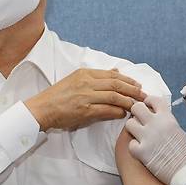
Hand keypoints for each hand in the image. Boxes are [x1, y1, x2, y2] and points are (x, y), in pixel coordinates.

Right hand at [24, 68, 146, 130]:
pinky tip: (123, 113)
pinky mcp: (85, 110)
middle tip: (144, 95)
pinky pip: (107, 110)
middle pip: (117, 84)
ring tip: (137, 105)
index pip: (113, 75)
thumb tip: (116, 71)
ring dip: (129, 101)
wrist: (42, 109)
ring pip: (115, 96)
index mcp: (85, 73)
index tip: (138, 85)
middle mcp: (87, 82)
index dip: (128, 80)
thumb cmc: (58, 96)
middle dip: (133, 90)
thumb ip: (96, 76)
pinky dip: (118, 111)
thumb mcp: (76, 79)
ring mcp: (86, 96)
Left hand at [126, 96, 185, 184]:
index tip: (147, 105)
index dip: (148, 101)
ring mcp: (147, 137)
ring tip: (139, 135)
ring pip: (129, 123)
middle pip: (136, 108)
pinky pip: (130, 144)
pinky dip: (135, 147)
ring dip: (133, 129)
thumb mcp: (178, 130)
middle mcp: (156, 124)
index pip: (153, 100)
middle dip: (136, 113)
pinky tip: (141, 150)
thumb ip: (166, 122)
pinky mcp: (141, 152)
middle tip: (139, 120)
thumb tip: (156, 118)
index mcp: (167, 118)